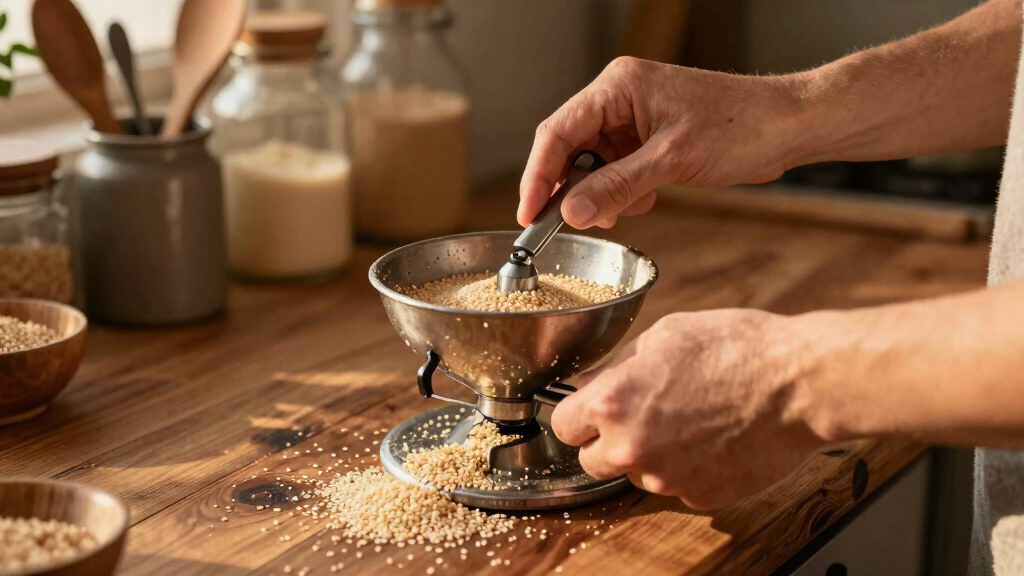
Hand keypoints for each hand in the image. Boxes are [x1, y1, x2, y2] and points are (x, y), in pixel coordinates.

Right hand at [519, 57, 805, 229]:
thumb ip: (616, 187)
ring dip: (601, 194)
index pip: (557, 132)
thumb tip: (571, 212)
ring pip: (592, 164)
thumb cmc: (740, 126)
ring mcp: (633, 119)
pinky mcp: (647, 139)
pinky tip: (644, 200)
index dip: (537, 175)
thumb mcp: (671, 161)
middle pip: (569, 148)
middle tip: (571, 224)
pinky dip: (622, 192)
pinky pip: (616, 169)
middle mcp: (619, 98)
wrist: (788, 126)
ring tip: (624, 210)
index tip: (529, 214)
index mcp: (617, 86)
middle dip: (572, 189)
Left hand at [550, 309, 826, 509]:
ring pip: (635, 475)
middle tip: (639, 415)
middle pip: (591, 461)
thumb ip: (617, 367)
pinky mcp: (700, 497)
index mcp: (612, 403)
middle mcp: (631, 448)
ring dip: (649, 455)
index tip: (591, 409)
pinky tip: (711, 438)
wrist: (798, 383)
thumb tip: (592, 385)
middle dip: (606, 441)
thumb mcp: (663, 335)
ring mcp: (666, 478)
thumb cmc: (736, 348)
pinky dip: (686, 468)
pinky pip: (676, 486)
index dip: (578, 414)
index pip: (562, 425)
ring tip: (688, 419)